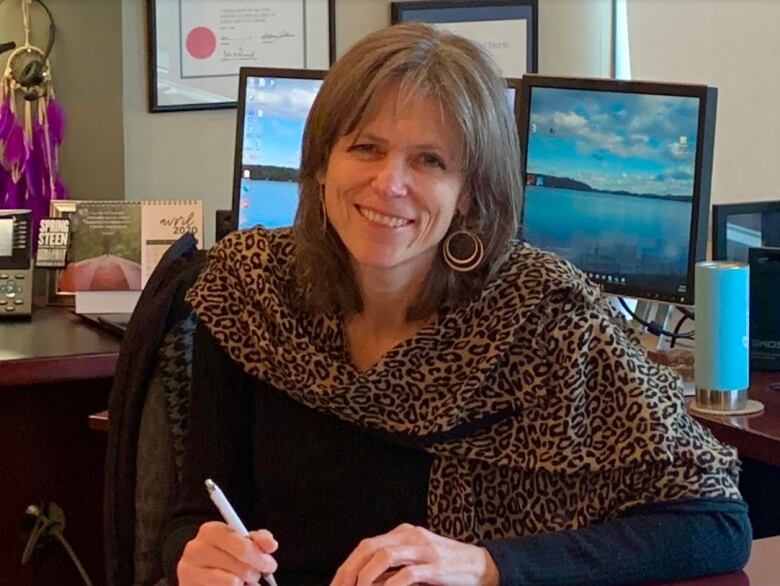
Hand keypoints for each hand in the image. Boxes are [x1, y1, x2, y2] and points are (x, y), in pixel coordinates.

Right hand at [177, 521, 277, 585]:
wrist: (198, 571)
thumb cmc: (224, 554)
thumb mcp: (241, 541)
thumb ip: (259, 540)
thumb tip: (271, 545)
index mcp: (210, 531)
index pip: (242, 546)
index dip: (259, 557)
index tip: (269, 565)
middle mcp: (195, 549)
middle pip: (240, 566)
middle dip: (254, 573)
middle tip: (257, 575)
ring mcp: (188, 572)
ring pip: (231, 582)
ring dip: (244, 584)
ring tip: (242, 581)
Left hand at [330, 523, 498, 585]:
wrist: (481, 566)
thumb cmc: (446, 565)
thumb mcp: (417, 559)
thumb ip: (393, 566)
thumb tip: (364, 579)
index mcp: (403, 533)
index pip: (366, 545)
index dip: (347, 566)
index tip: (336, 585)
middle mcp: (410, 537)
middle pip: (369, 547)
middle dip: (349, 571)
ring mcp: (424, 550)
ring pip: (384, 556)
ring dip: (366, 577)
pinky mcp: (436, 567)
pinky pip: (407, 574)